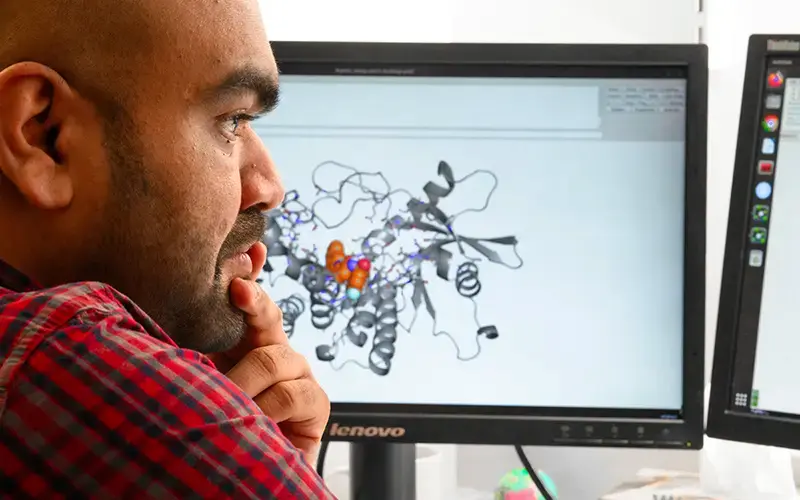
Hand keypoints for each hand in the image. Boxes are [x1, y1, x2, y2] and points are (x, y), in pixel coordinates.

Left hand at [211, 248, 329, 459]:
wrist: (242, 476)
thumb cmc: (216, 426)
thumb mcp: (199, 385)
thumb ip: (191, 353)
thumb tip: (158, 317)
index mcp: (242, 344)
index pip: (247, 301)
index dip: (248, 274)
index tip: (247, 252)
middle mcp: (273, 352)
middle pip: (268, 315)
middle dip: (253, 300)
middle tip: (237, 290)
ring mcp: (297, 375)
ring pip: (275, 357)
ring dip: (245, 378)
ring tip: (224, 396)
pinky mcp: (316, 403)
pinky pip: (294, 393)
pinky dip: (270, 405)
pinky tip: (256, 417)